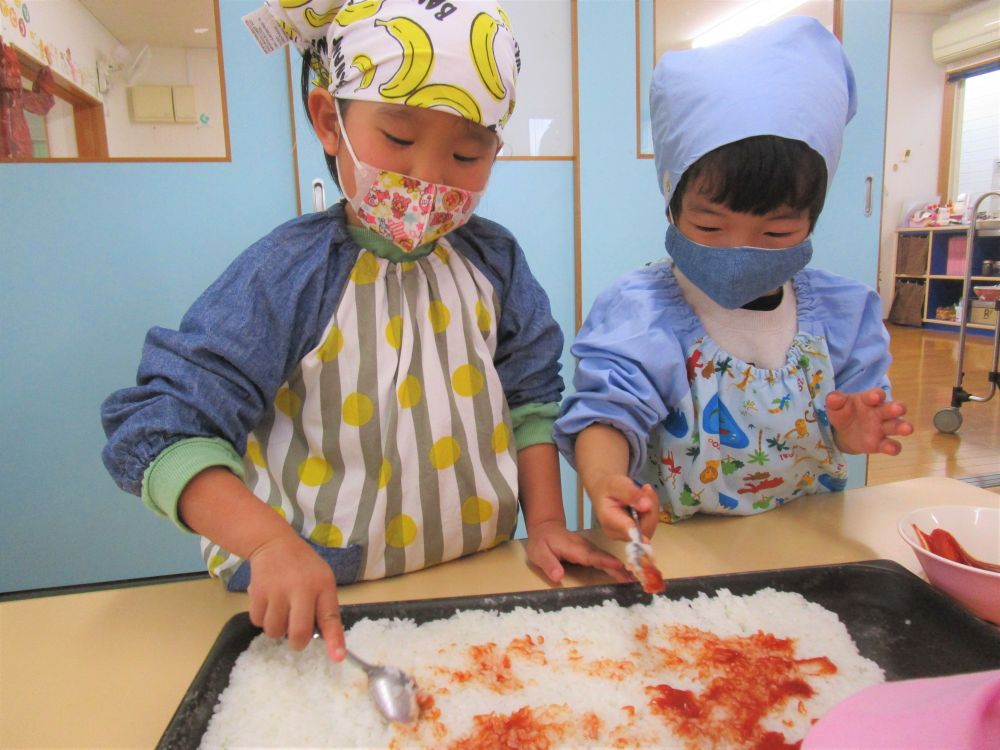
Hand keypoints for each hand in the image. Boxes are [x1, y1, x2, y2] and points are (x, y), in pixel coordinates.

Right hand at [246, 533, 345, 661]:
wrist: (273, 543)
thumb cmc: (303, 566)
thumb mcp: (322, 579)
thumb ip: (324, 606)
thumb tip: (325, 640)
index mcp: (323, 585)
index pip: (330, 616)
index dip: (334, 640)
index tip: (338, 658)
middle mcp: (301, 589)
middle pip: (299, 632)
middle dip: (297, 642)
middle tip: (297, 636)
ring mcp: (278, 591)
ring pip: (275, 631)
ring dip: (278, 628)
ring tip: (281, 611)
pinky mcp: (257, 593)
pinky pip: (258, 622)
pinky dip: (262, 619)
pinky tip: (268, 603)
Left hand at [525, 519, 630, 583]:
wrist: (545, 527)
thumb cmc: (541, 541)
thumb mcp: (538, 553)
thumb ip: (549, 564)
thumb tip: (558, 576)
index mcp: (574, 548)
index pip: (591, 556)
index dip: (605, 562)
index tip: (620, 567)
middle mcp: (585, 547)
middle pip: (604, 558)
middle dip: (620, 568)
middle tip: (635, 579)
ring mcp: (589, 548)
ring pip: (607, 558)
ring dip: (621, 568)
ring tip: (634, 580)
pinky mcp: (590, 551)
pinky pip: (604, 559)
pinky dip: (616, 566)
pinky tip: (625, 574)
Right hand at [587, 476, 658, 541]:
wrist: (604, 490)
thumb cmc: (607, 487)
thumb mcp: (616, 483)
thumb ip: (630, 493)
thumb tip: (646, 506)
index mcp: (609, 520)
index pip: (627, 531)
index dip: (639, 536)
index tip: (647, 542)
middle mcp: (617, 532)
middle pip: (643, 530)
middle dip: (650, 509)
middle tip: (646, 489)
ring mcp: (626, 535)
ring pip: (649, 527)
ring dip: (652, 508)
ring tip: (644, 491)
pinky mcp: (634, 534)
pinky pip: (650, 525)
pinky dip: (651, 511)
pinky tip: (644, 499)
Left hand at [826, 388, 912, 454]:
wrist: (842, 433)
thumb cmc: (843, 413)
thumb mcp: (835, 406)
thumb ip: (835, 401)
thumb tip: (833, 398)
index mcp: (869, 400)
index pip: (876, 395)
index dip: (876, 395)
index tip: (875, 397)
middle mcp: (880, 413)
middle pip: (892, 408)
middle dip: (896, 408)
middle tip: (898, 409)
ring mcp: (883, 428)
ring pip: (896, 426)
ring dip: (902, 427)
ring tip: (907, 429)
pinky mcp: (881, 444)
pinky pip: (892, 445)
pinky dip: (893, 447)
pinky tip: (891, 448)